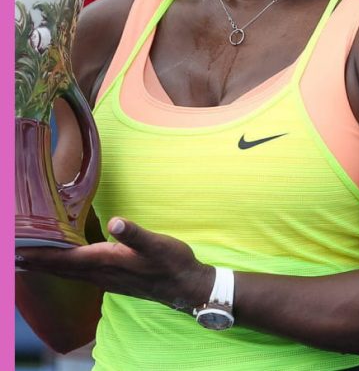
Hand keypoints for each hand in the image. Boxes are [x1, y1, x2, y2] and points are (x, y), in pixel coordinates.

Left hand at [16, 217, 213, 310]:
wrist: (187, 289)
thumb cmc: (173, 264)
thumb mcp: (157, 244)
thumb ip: (134, 233)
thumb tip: (114, 222)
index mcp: (106, 262)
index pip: (64, 259)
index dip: (40, 254)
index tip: (17, 250)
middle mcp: (101, 274)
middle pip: (61, 268)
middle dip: (36, 261)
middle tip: (13, 255)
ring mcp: (107, 279)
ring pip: (69, 273)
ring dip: (48, 266)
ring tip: (29, 260)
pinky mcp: (115, 280)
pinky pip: (80, 274)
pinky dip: (66, 268)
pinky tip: (67, 264)